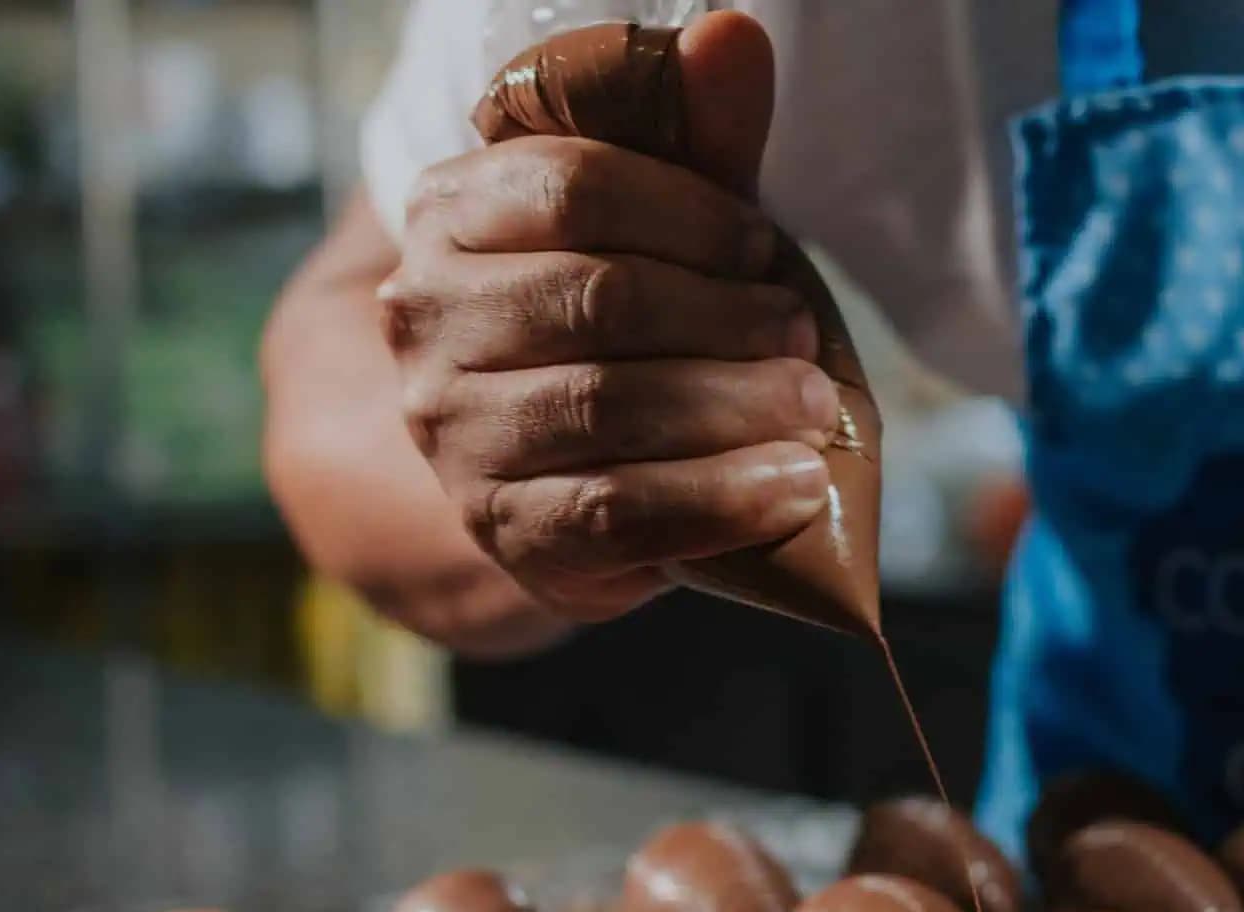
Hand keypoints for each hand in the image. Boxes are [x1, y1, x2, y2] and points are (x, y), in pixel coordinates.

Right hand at [379, 32, 832, 621]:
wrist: (548, 471)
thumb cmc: (618, 328)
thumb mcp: (656, 225)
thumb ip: (693, 136)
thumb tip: (733, 34)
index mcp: (450, 214)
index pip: (571, 188)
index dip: (688, 214)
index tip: (763, 249)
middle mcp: (427, 320)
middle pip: (595, 299)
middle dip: (721, 317)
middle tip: (804, 336)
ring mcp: (455, 436)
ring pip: (607, 409)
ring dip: (732, 407)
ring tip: (816, 409)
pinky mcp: (505, 530)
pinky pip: (617, 513)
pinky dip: (718, 500)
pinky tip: (791, 488)